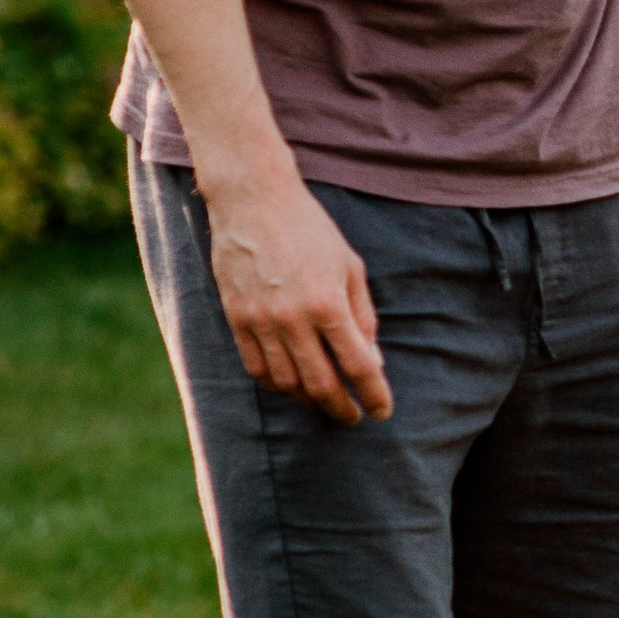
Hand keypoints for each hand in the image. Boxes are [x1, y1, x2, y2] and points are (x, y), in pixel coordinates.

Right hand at [203, 171, 392, 425]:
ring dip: (309, 401)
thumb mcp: (350, 266)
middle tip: (353, 417)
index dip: (374, 394)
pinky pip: (256, 368)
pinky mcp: (236, 319)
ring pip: (286, 383)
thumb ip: (363, 316)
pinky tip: (291, 386)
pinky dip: (276, 385)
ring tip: (323, 402)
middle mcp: (293, 318)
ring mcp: (260, 321)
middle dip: (341, 408)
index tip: (382, 411)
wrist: (253, 200)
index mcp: (328, 303)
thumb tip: (373, 360)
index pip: (358, 366)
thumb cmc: (310, 229)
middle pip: (321, 384)